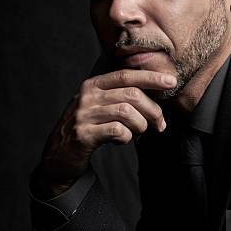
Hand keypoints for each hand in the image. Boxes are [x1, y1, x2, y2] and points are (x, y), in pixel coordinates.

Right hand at [34, 69, 176, 196]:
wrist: (59, 155)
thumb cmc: (88, 129)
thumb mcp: (101, 107)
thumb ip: (122, 99)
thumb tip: (157, 104)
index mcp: (94, 85)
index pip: (126, 75)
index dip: (151, 78)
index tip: (171, 81)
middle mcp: (87, 96)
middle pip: (132, 95)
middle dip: (153, 110)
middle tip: (159, 124)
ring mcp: (84, 115)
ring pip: (127, 112)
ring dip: (140, 126)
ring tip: (138, 133)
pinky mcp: (83, 134)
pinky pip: (117, 131)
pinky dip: (127, 137)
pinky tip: (122, 140)